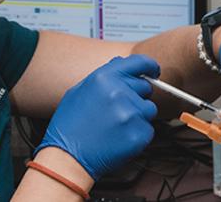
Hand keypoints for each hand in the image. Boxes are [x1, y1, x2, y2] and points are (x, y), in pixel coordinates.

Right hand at [35, 54, 159, 180]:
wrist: (67, 158)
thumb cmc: (70, 126)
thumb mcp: (79, 90)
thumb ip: (104, 74)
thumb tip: (120, 63)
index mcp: (105, 77)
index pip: (139, 62)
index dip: (149, 66)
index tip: (153, 71)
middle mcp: (120, 92)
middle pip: (146, 87)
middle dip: (137, 96)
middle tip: (118, 111)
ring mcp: (131, 114)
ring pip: (149, 109)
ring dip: (139, 116)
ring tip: (117, 126)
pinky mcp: (139, 134)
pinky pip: (148, 129)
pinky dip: (138, 134)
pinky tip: (119, 138)